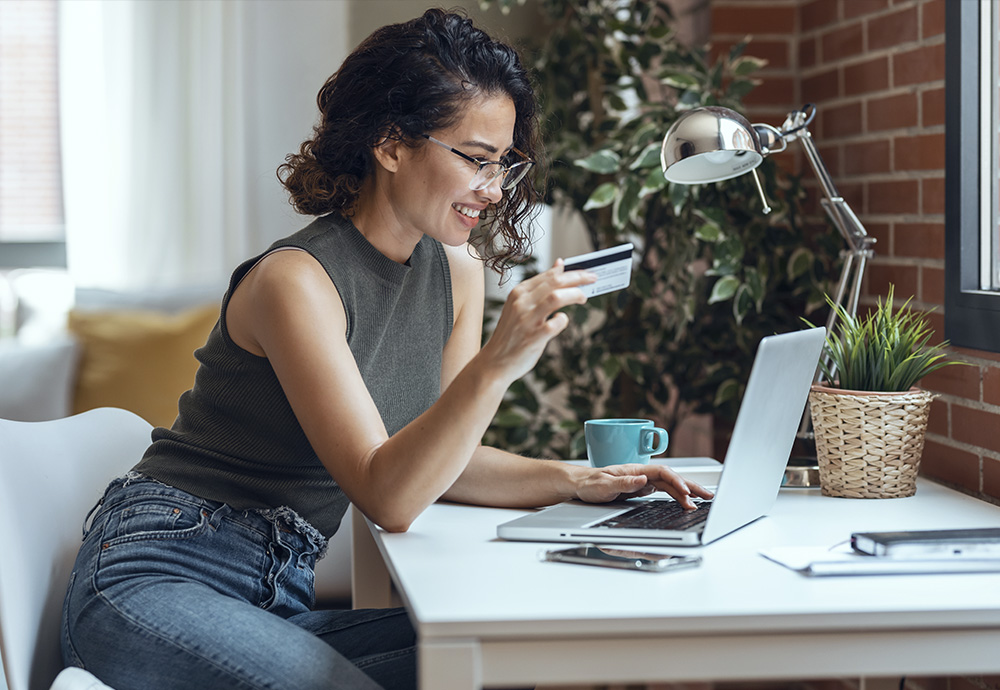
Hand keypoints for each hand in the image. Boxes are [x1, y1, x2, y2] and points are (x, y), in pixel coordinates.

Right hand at [479, 260, 595, 382]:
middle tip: (592, 279)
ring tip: (583, 298)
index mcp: (519, 292)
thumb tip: (560, 264)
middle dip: (578, 278)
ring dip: (574, 294)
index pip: (549, 275)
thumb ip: (541, 286)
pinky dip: (564, 320)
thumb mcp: (521, 305)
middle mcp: (522, 303)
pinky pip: (556, 323)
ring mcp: (527, 319)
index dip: (571, 272)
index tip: (586, 273)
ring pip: (556, 297)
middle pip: (555, 282)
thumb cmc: (511, 333)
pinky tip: (562, 321)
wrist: (494, 362)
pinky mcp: (534, 337)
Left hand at [574, 463, 713, 509]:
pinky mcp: (642, 489)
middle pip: (671, 478)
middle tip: (708, 496)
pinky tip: (684, 502)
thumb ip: (624, 482)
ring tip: (702, 501)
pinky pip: (664, 491)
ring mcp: (643, 481)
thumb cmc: (589, 483)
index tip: (686, 493)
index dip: (676, 481)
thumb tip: (642, 479)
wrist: (580, 485)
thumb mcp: (604, 485)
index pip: (662, 473)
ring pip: (670, 485)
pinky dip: (676, 496)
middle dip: (691, 486)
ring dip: (686, 493)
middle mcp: (642, 474)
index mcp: (635, 469)